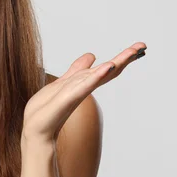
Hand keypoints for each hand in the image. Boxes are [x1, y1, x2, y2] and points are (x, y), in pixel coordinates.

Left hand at [21, 42, 146, 146]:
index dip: (121, 58)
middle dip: (124, 59)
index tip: (139, 47)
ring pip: (99, 76)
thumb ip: (77, 69)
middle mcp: (83, 89)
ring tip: (131, 52)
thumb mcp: (63, 82)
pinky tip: (107, 67)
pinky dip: (96, 76)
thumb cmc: (47, 108)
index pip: (106, 69)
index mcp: (83, 84)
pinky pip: (84, 86)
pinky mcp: (68, 99)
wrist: (34, 129)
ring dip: (115, 63)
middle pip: (108, 72)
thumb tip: (92, 55)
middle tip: (142, 46)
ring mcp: (76, 94)